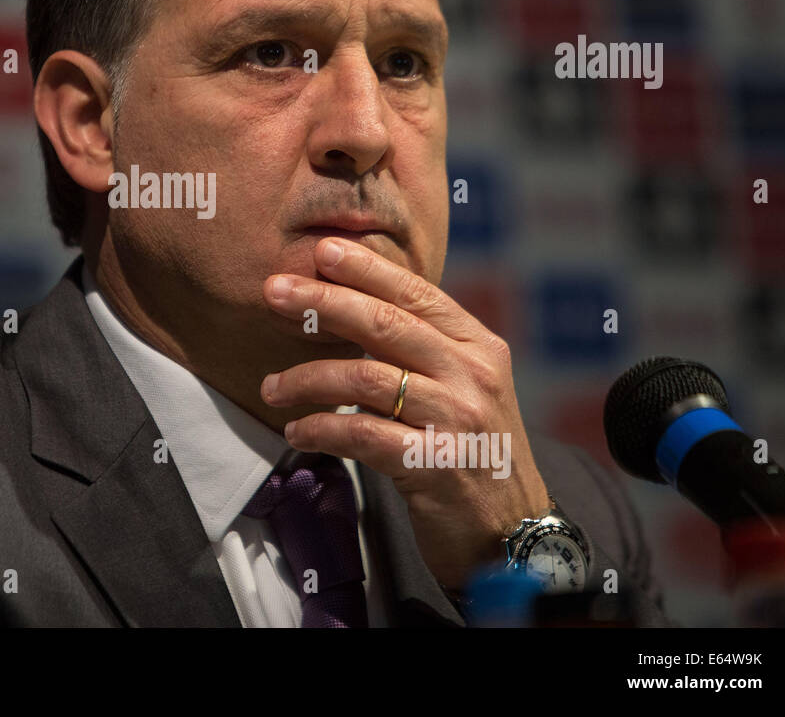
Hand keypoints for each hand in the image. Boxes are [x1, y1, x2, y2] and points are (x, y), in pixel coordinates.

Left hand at [261, 236, 550, 590]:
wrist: (513, 533)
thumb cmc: (474, 454)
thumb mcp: (466, 389)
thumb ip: (425, 348)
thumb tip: (358, 304)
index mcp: (479, 348)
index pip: (416, 294)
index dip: (367, 269)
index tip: (322, 251)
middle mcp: (473, 376)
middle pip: (384, 324)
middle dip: (322, 301)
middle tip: (273, 291)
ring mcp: (457, 420)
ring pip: (364, 377)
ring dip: (306, 378)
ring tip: (271, 387)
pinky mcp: (434, 466)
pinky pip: (361, 434)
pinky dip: (321, 428)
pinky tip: (297, 430)